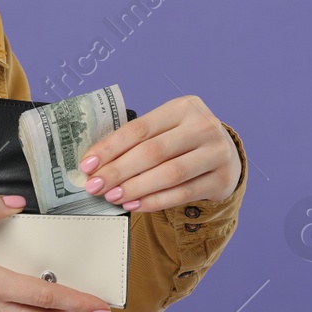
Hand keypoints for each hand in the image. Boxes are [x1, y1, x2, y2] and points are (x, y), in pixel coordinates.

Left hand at [78, 95, 240, 212]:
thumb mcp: (165, 130)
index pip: (140, 128)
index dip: (110, 148)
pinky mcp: (222, 178)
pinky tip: (135, 205)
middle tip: (95, 186)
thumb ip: (137, 141)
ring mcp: (216, 152)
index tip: (88, 164)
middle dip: (118, 171)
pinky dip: (155, 201)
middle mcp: (203, 126)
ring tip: (113, 197)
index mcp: (183, 107)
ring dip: (136, 188)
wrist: (224, 155)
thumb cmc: (183, 142)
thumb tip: (95, 164)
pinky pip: (183, 193)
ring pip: (170, 174)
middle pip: (153, 152)